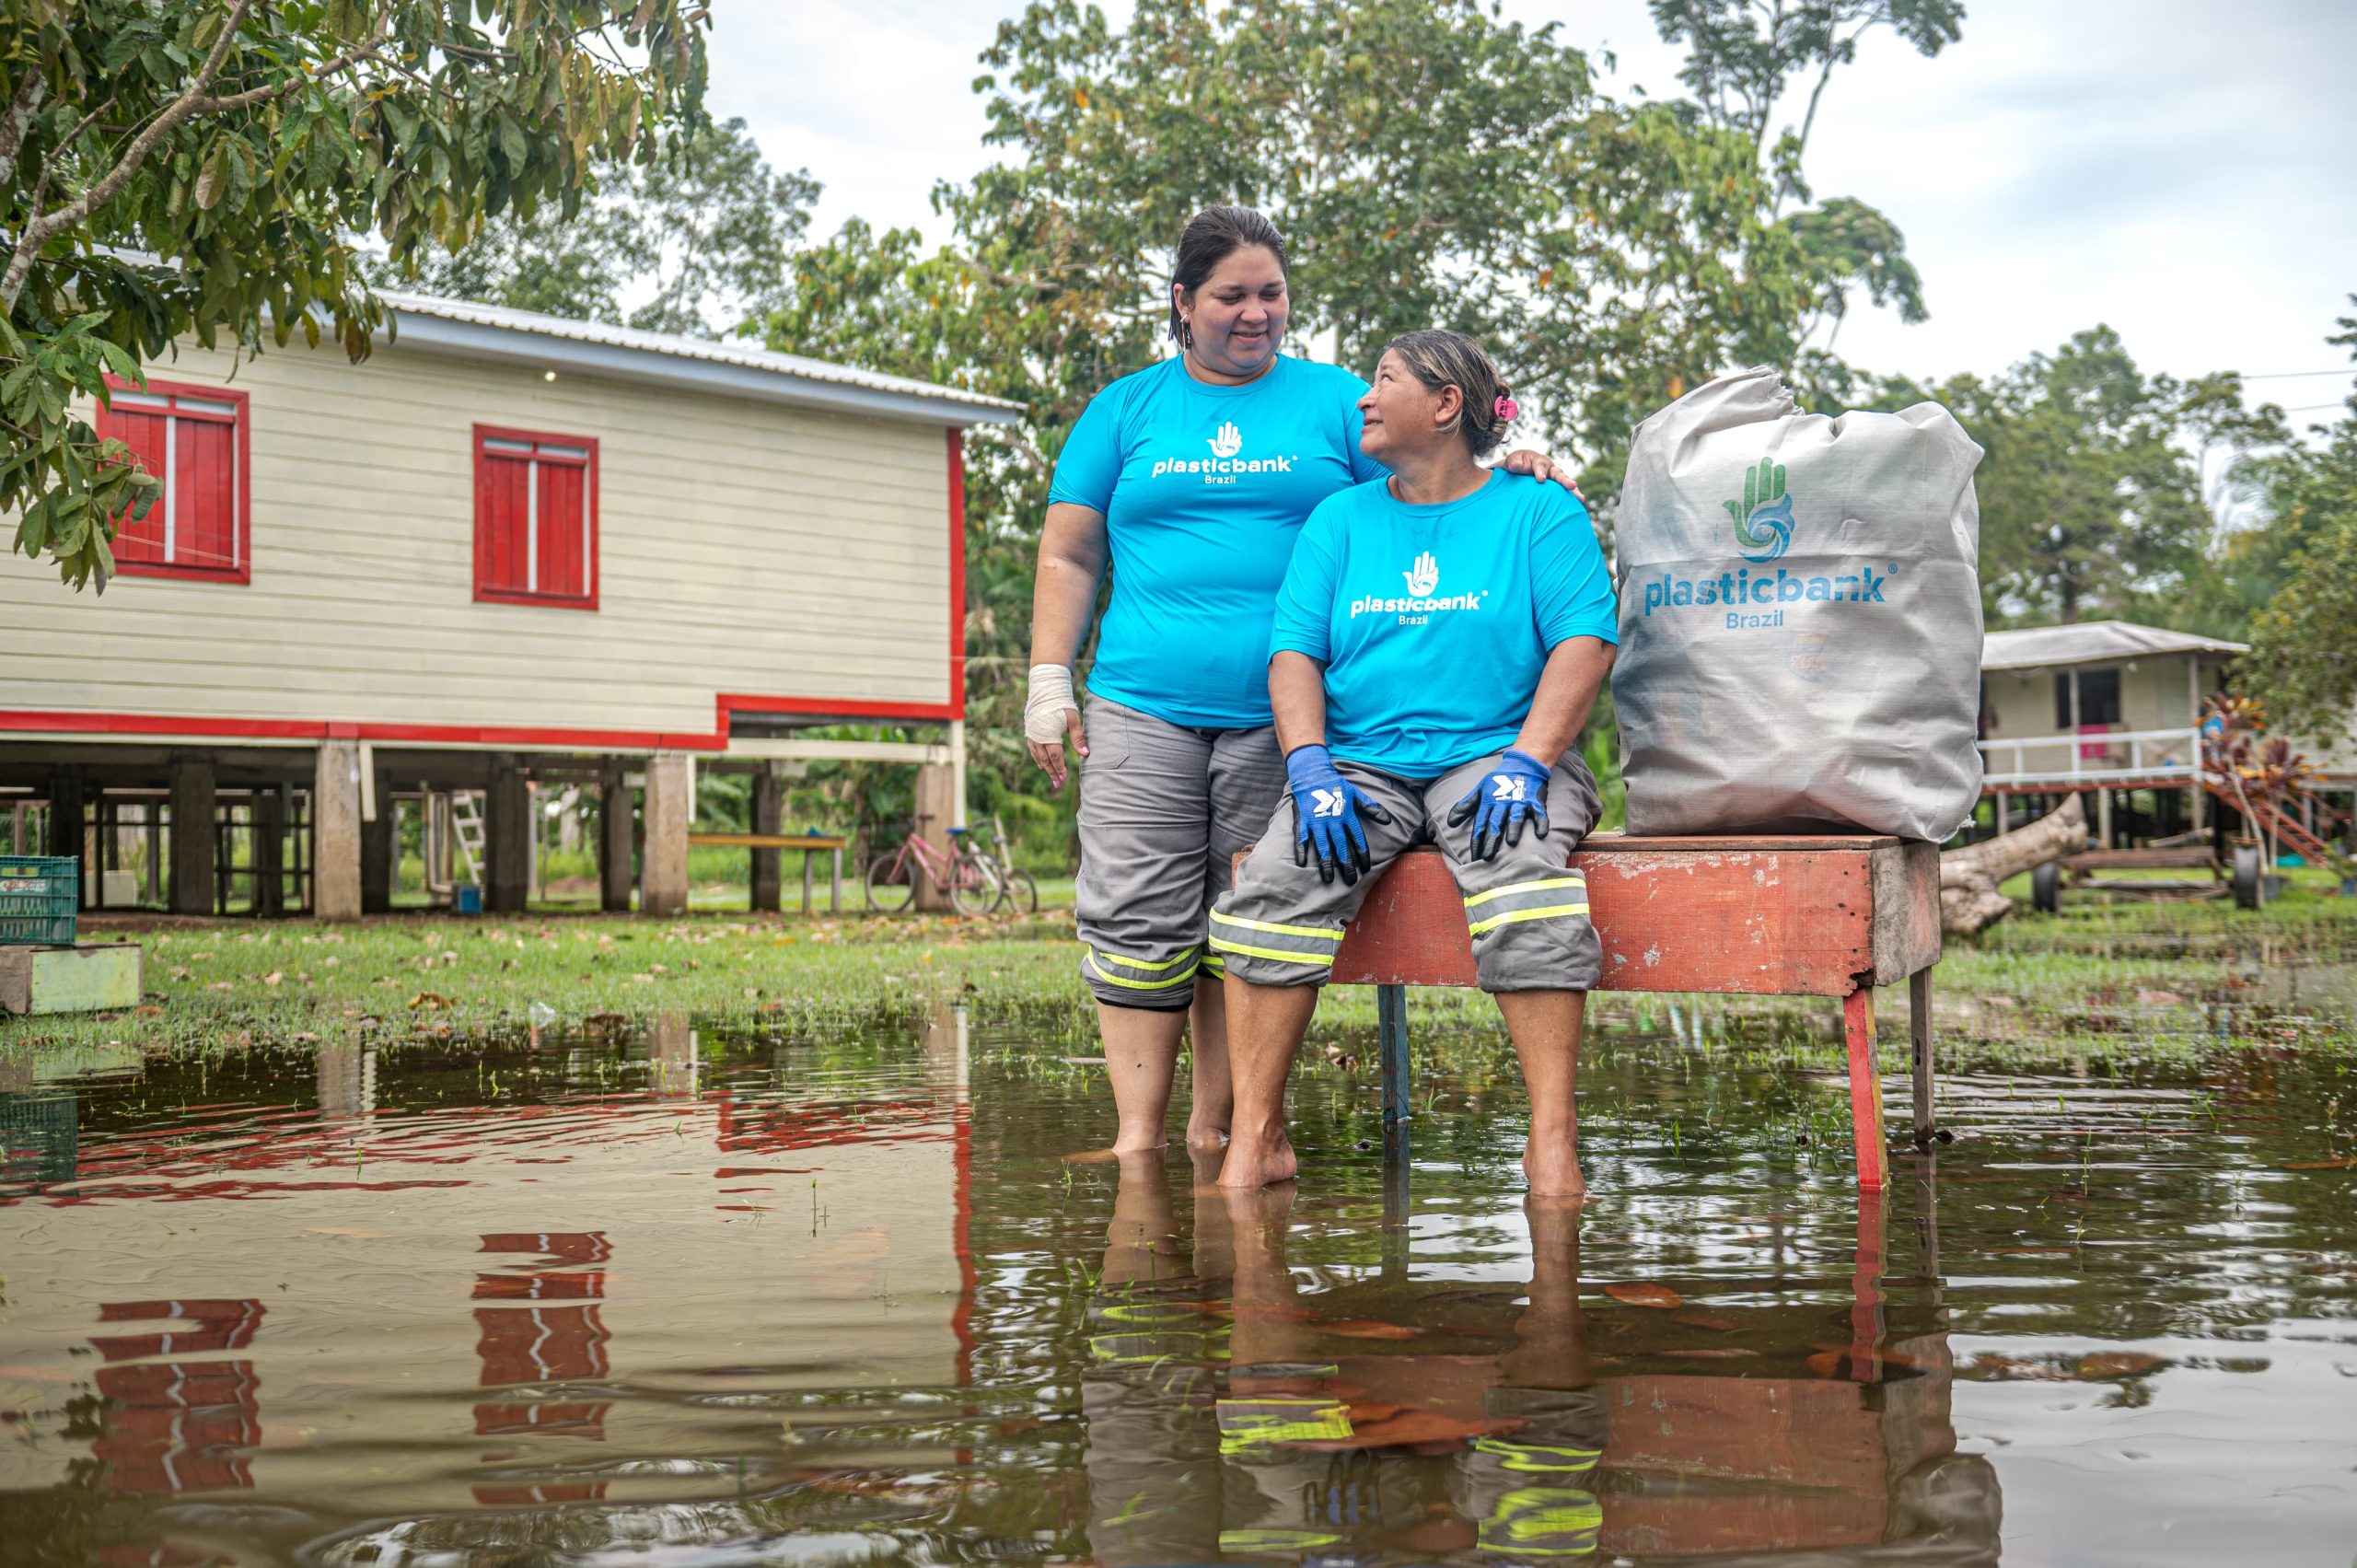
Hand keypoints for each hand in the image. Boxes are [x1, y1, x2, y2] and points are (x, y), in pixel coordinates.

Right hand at [1024, 664, 1087, 789]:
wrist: (1045, 689)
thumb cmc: (1061, 704)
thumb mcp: (1073, 720)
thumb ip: (1078, 738)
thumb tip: (1086, 754)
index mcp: (1050, 736)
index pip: (1056, 757)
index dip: (1060, 769)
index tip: (1064, 779)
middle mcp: (1039, 737)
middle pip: (1046, 759)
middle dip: (1052, 772)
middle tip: (1057, 784)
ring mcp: (1032, 734)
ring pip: (1038, 755)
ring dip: (1044, 766)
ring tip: (1050, 775)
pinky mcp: (1030, 730)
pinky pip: (1032, 748)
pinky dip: (1036, 757)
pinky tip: (1040, 763)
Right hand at [1286, 744, 1392, 885]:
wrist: (1312, 773)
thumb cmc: (1335, 785)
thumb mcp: (1355, 794)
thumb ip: (1371, 807)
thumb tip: (1388, 820)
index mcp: (1347, 815)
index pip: (1357, 839)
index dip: (1362, 855)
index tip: (1365, 869)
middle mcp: (1333, 821)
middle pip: (1341, 847)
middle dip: (1346, 865)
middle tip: (1350, 881)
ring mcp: (1317, 821)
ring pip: (1322, 846)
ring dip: (1326, 863)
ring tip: (1328, 879)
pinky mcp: (1303, 820)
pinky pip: (1302, 838)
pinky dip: (1302, 850)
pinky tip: (1303, 864)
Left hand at [1446, 748, 1550, 861]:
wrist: (1523, 764)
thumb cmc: (1500, 781)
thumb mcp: (1480, 790)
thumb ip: (1466, 806)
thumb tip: (1450, 823)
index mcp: (1489, 802)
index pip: (1481, 823)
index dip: (1477, 840)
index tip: (1475, 856)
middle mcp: (1503, 802)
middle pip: (1496, 823)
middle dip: (1491, 840)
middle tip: (1487, 857)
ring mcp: (1520, 801)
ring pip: (1515, 816)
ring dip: (1513, 829)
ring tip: (1510, 843)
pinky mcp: (1535, 800)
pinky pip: (1539, 812)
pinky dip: (1540, 822)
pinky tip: (1540, 834)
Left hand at [1502, 448, 1585, 502]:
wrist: (1520, 470)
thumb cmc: (1516, 465)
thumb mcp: (1512, 462)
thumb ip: (1513, 463)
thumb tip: (1514, 465)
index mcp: (1539, 461)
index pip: (1540, 466)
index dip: (1540, 472)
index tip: (1541, 480)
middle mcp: (1550, 469)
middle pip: (1558, 474)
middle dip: (1564, 480)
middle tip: (1572, 485)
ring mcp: (1554, 479)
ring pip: (1565, 484)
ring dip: (1573, 490)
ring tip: (1581, 498)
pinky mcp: (1556, 488)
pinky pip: (1564, 493)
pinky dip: (1571, 498)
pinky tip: (1578, 506)